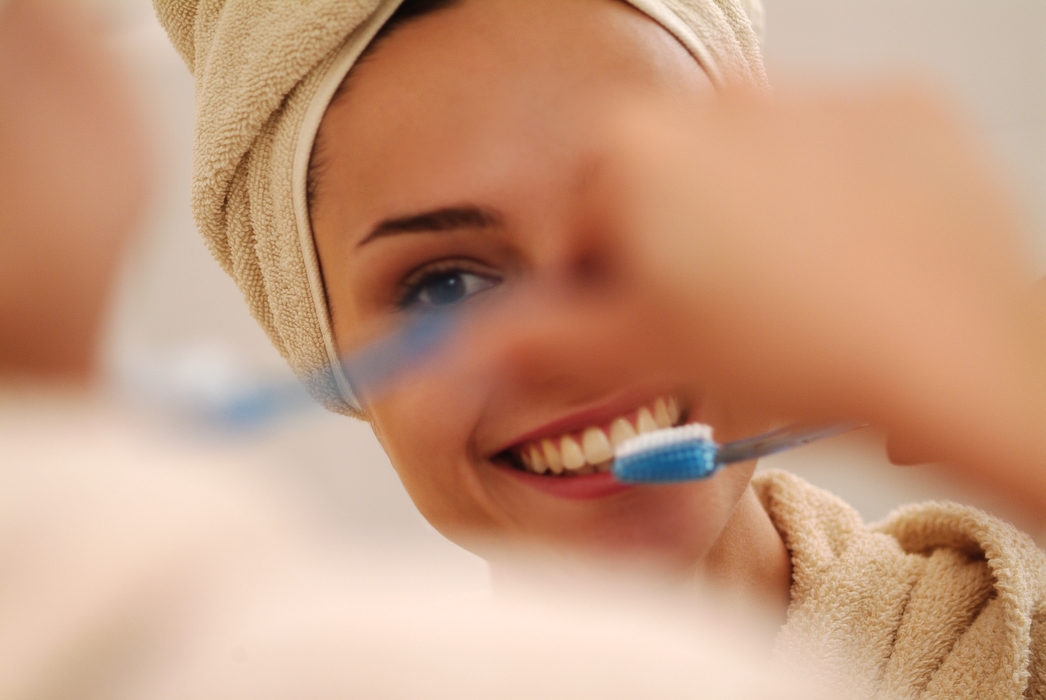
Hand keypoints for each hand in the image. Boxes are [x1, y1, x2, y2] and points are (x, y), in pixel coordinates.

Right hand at [450, 84, 1045, 518]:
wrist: (953, 352)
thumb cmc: (792, 354)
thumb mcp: (642, 354)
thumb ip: (536, 342)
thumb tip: (455, 349)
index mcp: (636, 152)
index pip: (583, 218)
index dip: (604, 284)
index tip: (642, 324)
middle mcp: (717, 100)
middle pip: (663, 184)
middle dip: (675, 248)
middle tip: (722, 317)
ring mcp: (812, 95)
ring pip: (747, 168)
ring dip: (751, 222)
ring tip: (794, 294)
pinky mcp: (894, 106)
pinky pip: (837, 152)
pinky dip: (834, 199)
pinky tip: (852, 259)